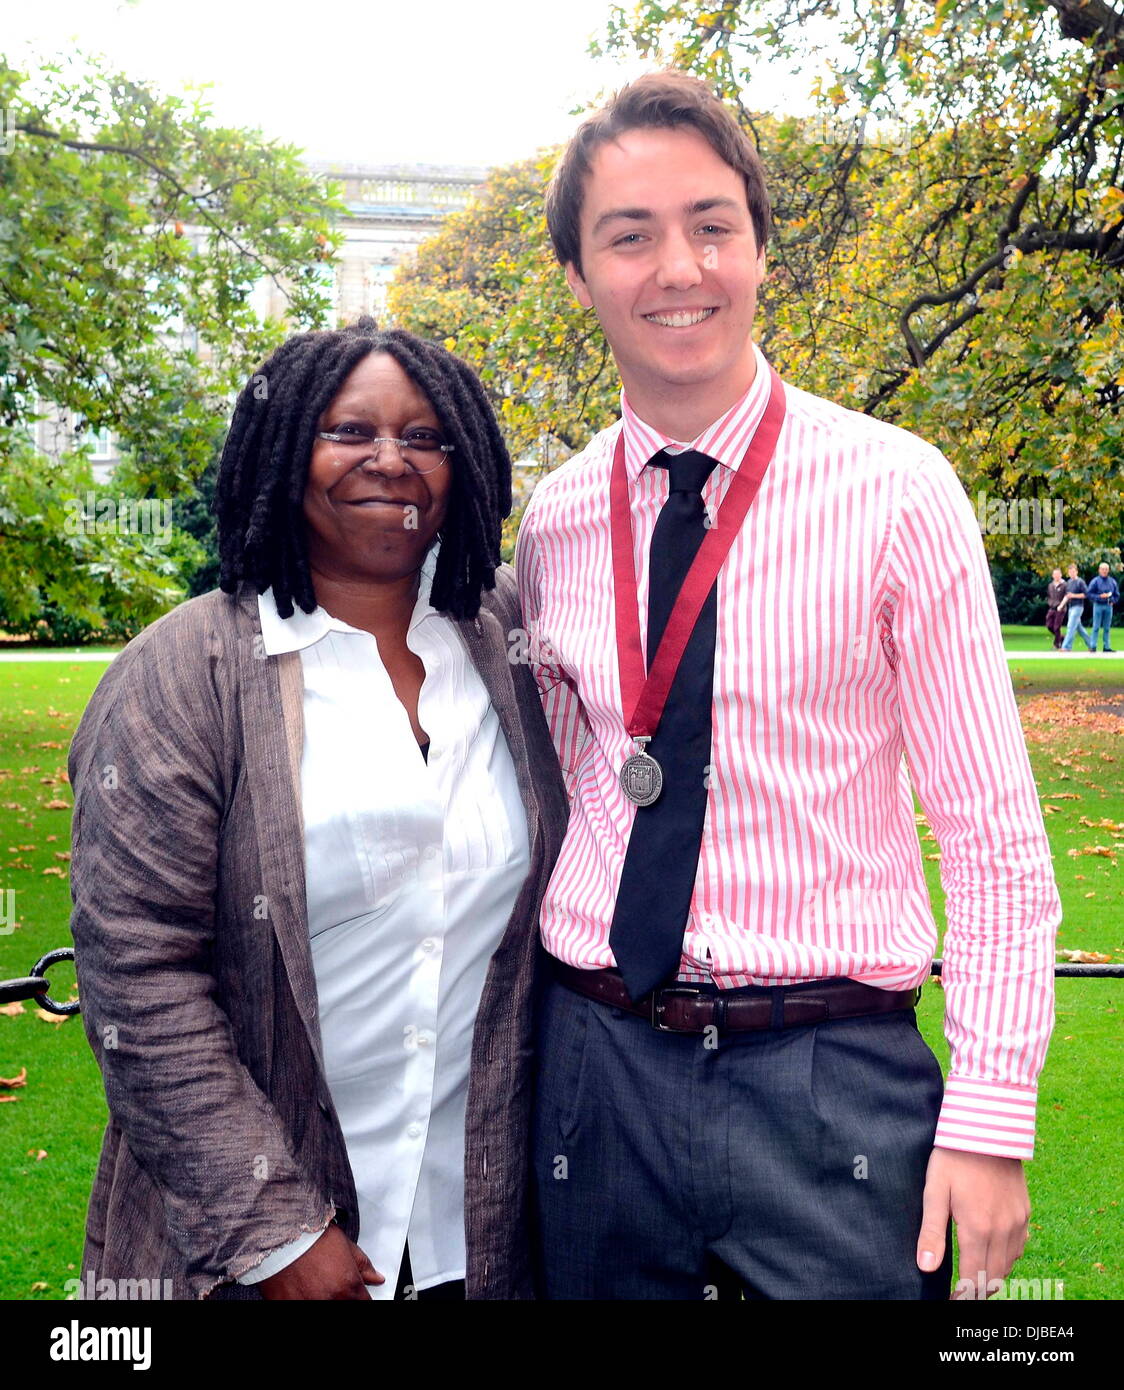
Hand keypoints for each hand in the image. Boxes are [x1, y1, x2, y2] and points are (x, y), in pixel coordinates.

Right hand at [259, 1222, 383, 1299]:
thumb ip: (363, 1266)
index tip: (356, 1292)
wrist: (279, 1233)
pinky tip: (300, 1287)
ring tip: (313, 1283)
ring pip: (321, 1306)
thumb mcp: (346, 1246)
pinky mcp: (287, 1307)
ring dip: (321, 1297)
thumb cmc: (311, 1236)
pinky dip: (302, 1299)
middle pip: (344, 1305)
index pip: (364, 1303)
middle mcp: (329, 1301)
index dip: (360, 1296)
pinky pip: (299, 1306)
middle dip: (341, 1296)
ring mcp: (307, 1306)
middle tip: (331, 1282)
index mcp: (347, 1288)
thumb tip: (376, 1278)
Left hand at [916, 1147, 1029, 1298]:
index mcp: (977, 1229)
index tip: (952, 1301)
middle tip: (963, 1295)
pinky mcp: (1025, 1211)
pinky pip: (1020, 1246)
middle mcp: (1002, 1231)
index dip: (963, 1295)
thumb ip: (931, 1231)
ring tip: (976, 1279)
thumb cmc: (955, 1157)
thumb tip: (926, 1267)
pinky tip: (995, 1254)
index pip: (973, 1278)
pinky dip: (1008, 1257)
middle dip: (978, 1291)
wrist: (987, 1129)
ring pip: (1009, 1264)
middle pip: (993, 1277)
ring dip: (993, 1275)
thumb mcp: (935, 1191)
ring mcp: (1017, 1221)